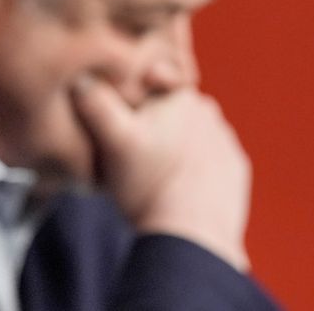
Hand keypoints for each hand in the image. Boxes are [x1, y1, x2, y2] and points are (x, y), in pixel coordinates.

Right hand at [72, 77, 251, 270]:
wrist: (191, 234)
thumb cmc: (148, 184)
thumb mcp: (111, 139)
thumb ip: (94, 103)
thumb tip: (79, 78)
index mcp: (182, 96)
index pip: (151, 80)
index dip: (130, 95)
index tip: (117, 117)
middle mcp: (209, 113)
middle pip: (168, 108)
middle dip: (150, 120)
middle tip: (128, 149)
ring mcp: (226, 143)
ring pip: (187, 133)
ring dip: (170, 143)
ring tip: (148, 171)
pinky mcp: (234, 172)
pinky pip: (206, 159)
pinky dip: (190, 167)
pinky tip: (171, 184)